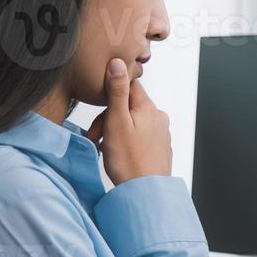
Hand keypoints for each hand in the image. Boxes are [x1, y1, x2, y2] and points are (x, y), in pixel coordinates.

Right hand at [85, 57, 171, 183]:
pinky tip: (118, 154)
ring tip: (104, 148)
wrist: (145, 193)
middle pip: (127, 106)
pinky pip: (139, 136)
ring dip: (115, 131)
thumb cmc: (129, 160)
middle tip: (95, 137)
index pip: (127, 86)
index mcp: (148, 107)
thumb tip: (118, 63)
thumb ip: (117, 91)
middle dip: (108, 119)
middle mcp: (158, 117)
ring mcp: (160, 133)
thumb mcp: (116, 121)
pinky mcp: (159, 147)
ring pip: (132, 122)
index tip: (99, 112)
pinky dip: (126, 142)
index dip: (109, 96)